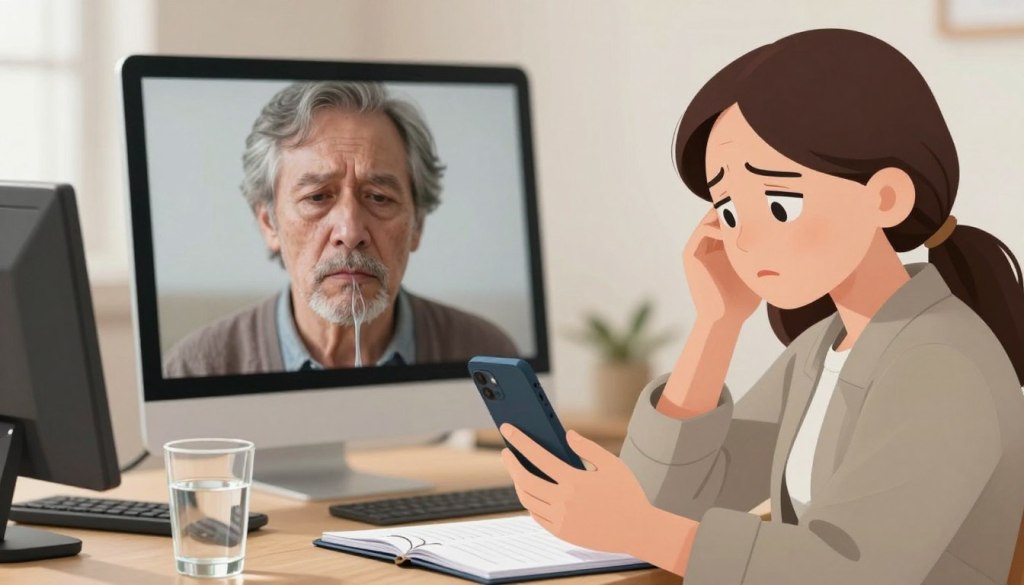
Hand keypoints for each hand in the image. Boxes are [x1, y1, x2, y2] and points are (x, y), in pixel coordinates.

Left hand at [499, 424, 653, 555]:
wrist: (637, 531)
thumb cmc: (627, 494)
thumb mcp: (613, 465)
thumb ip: (589, 448)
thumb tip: (567, 434)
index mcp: (576, 481)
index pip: (538, 456)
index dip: (520, 441)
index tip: (508, 429)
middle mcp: (564, 501)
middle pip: (525, 480)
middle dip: (511, 463)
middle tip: (506, 453)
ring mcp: (561, 520)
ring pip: (527, 499)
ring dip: (518, 483)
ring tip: (518, 471)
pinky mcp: (562, 533)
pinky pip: (536, 516)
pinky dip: (530, 502)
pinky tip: (532, 492)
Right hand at [683, 208, 759, 325]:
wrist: (726, 317)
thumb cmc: (745, 297)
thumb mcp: (758, 267)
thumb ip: (764, 250)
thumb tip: (793, 235)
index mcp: (722, 245)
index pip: (731, 217)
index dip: (745, 207)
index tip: (764, 202)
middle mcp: (708, 243)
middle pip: (719, 213)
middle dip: (736, 205)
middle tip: (755, 198)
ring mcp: (698, 248)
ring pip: (710, 218)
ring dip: (727, 213)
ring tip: (746, 214)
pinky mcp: (690, 254)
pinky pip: (702, 231)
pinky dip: (718, 228)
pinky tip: (734, 233)